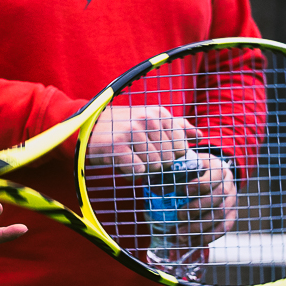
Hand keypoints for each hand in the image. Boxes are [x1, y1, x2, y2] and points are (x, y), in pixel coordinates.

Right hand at [87, 105, 201, 176]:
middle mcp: (147, 120)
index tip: (155, 152)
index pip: (181, 148)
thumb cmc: (121, 127)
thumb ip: (176, 126)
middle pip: (169, 159)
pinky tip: (121, 162)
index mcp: (158, 113)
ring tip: (129, 157)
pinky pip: (138, 171)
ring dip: (143, 168)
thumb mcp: (149, 120)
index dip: (171, 156)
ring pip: (155, 166)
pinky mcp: (118, 146)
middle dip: (156, 164)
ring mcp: (132, 132)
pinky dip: (130, 172)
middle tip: (139, 156)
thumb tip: (199, 136)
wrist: (86, 128)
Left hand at [181, 153, 236, 243]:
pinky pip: (222, 228)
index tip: (184, 190)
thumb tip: (153, 188)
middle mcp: (229, 185)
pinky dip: (207, 237)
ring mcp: (232, 202)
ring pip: (220, 216)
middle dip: (197, 208)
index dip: (200, 184)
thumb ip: (175, 172)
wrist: (216, 175)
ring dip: (200, 227)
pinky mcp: (231, 216)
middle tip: (179, 216)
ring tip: (181, 234)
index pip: (213, 177)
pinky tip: (192, 242)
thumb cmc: (196, 170)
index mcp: (218, 168)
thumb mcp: (188, 165)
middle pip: (217, 198)